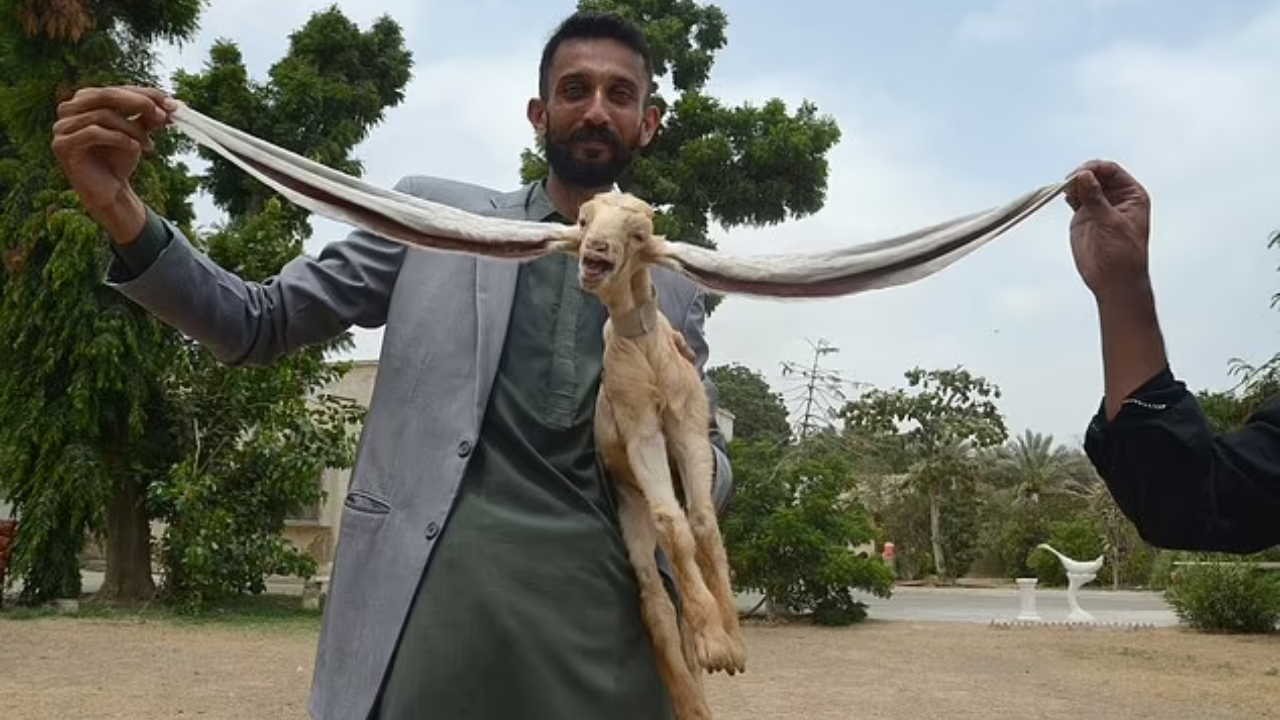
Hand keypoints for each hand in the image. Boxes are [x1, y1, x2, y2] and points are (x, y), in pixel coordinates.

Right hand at [51, 85, 176, 242]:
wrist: (108, 191)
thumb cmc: (119, 160)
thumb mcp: (136, 134)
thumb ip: (148, 117)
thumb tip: (171, 103)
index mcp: (86, 100)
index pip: (117, 89)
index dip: (145, 94)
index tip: (171, 104)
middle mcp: (69, 108)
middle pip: (106, 94)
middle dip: (139, 103)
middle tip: (163, 117)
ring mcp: (62, 126)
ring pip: (102, 115)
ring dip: (132, 128)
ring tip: (149, 144)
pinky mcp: (62, 145)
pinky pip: (93, 133)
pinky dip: (119, 138)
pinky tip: (135, 149)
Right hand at [1064, 159, 1151, 300]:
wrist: (1114, 281)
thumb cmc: (1124, 254)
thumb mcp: (1111, 222)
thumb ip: (1096, 198)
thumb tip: (1084, 175)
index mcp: (1131, 195)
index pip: (1112, 171)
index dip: (1095, 168)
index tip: (1080, 173)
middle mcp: (1115, 198)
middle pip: (1096, 175)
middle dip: (1082, 174)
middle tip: (1070, 181)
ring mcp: (1098, 207)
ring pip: (1084, 185)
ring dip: (1074, 184)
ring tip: (1066, 190)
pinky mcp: (1083, 217)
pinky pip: (1074, 199)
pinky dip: (1068, 195)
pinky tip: (1065, 197)